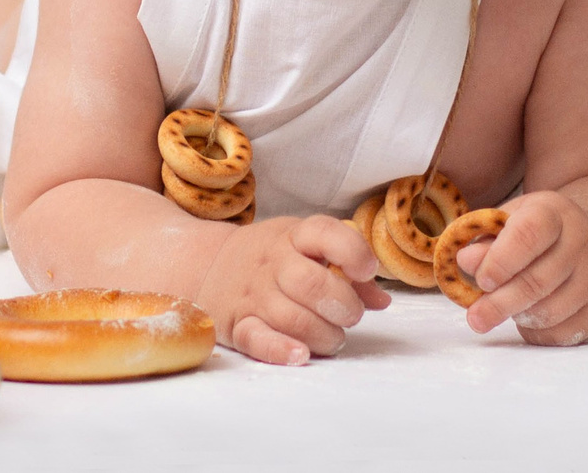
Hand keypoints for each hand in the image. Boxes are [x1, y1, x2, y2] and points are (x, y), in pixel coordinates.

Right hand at [196, 214, 391, 364]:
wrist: (206, 266)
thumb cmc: (272, 259)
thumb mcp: (306, 249)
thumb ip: (346, 271)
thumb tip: (381, 299)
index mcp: (294, 237)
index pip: (324, 232)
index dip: (352, 252)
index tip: (366, 270)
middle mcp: (272, 263)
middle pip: (310, 282)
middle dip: (342, 304)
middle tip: (350, 315)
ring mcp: (253, 294)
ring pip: (291, 317)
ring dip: (323, 334)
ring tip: (333, 338)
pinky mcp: (238, 324)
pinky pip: (257, 339)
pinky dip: (280, 349)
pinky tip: (301, 355)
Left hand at [455, 190, 587, 345]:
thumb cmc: (537, 233)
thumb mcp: (509, 222)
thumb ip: (484, 240)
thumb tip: (464, 261)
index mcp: (553, 213)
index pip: (528, 234)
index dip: (500, 260)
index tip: (481, 280)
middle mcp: (581, 242)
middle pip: (537, 282)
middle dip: (499, 303)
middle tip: (474, 317)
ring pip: (548, 312)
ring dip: (517, 316)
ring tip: (504, 308)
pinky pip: (561, 334)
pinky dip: (536, 332)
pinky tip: (528, 318)